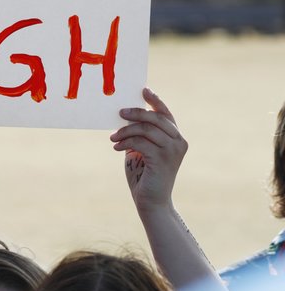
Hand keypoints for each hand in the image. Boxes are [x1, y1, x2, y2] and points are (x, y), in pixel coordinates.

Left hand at [110, 88, 187, 212]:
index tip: (143, 90)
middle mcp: (178, 142)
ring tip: (113, 137)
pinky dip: (126, 142)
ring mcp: (173, 151)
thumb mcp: (141, 149)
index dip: (155, 100)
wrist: (150, 201)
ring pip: (147, 129)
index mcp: (175, 138)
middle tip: (119, 112)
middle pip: (156, 118)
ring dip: (126, 130)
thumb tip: (124, 115)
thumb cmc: (143, 175)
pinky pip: (141, 142)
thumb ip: (140, 134)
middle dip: (136, 112)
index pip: (166, 114)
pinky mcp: (163, 160)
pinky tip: (116, 147)